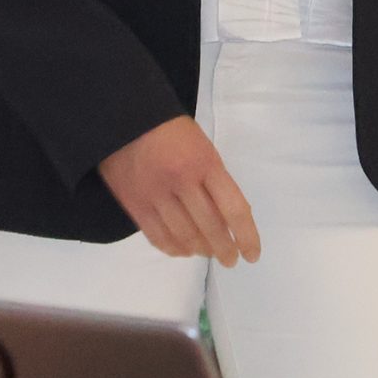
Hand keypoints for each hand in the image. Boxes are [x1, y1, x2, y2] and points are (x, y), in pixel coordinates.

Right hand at [98, 117, 261, 265]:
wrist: (125, 118)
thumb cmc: (171, 129)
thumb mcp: (202, 146)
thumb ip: (214, 179)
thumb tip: (226, 218)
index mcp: (205, 163)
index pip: (234, 208)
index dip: (246, 236)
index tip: (252, 254)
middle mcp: (182, 181)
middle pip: (210, 228)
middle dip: (224, 249)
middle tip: (231, 259)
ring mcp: (156, 195)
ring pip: (184, 237)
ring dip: (200, 251)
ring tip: (208, 253)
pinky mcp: (135, 204)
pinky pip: (158, 237)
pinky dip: (174, 249)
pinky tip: (183, 251)